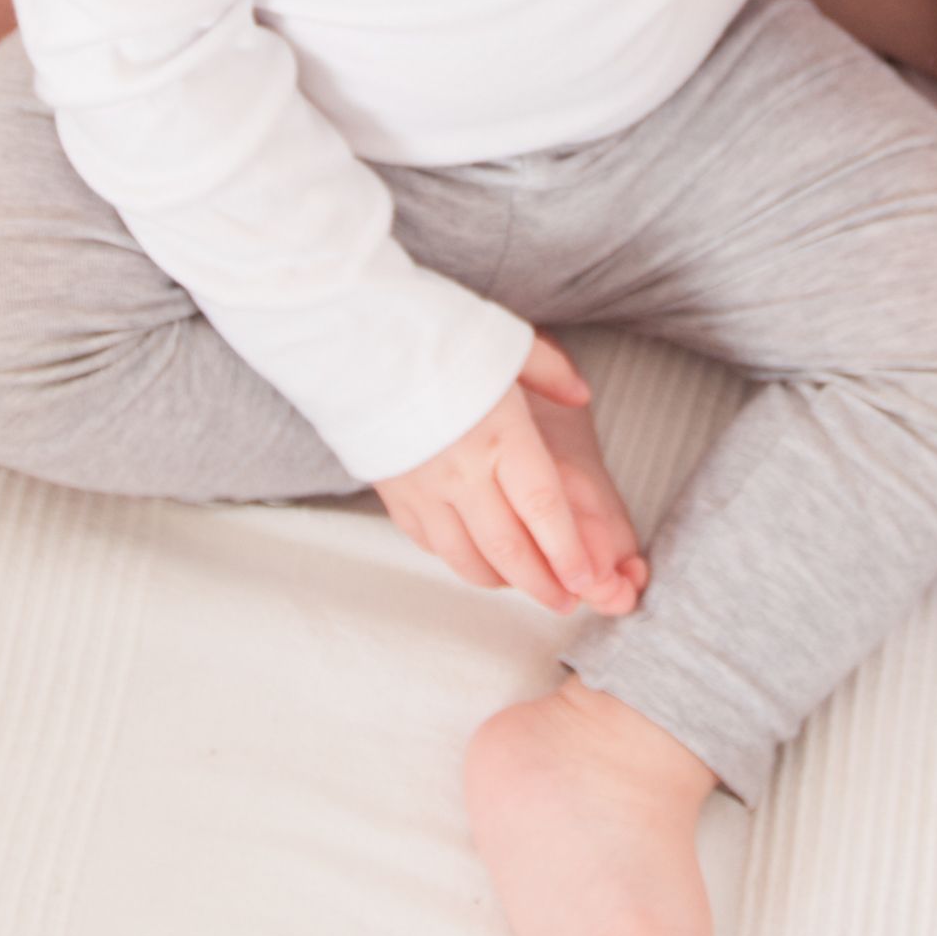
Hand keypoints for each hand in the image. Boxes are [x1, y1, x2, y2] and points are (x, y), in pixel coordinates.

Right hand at [374, 335, 645, 614]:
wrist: (349, 337)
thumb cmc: (432, 332)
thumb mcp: (504, 341)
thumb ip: (550, 372)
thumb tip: (581, 395)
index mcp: (501, 435)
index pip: (543, 511)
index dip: (568, 553)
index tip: (587, 579)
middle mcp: (463, 472)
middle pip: (510, 549)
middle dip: (543, 585)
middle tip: (566, 602)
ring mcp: (423, 489)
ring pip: (467, 558)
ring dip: (502, 581)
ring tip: (527, 586)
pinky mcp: (392, 494)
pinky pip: (431, 544)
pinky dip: (459, 559)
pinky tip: (477, 559)